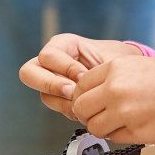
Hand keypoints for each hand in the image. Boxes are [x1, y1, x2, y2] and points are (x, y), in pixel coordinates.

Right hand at [19, 33, 141, 120]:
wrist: (125, 74)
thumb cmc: (116, 59)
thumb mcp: (110, 57)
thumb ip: (97, 66)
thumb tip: (84, 82)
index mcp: (62, 44)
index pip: (48, 55)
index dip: (65, 67)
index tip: (84, 76)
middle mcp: (51, 62)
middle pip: (28, 73)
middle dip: (50, 85)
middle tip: (72, 92)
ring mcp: (53, 81)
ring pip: (43, 95)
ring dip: (64, 101)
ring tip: (85, 101)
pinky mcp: (60, 98)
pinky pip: (57, 107)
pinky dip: (71, 110)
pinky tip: (86, 107)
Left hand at [71, 56, 154, 144]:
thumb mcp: (142, 66)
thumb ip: (115, 78)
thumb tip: (94, 95)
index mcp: (116, 68)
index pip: (80, 86)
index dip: (85, 96)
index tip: (92, 102)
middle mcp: (115, 89)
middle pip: (81, 108)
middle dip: (90, 114)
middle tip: (103, 115)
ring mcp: (124, 112)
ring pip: (94, 127)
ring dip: (104, 128)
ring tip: (123, 122)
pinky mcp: (136, 133)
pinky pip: (114, 138)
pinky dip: (121, 136)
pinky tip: (138, 126)